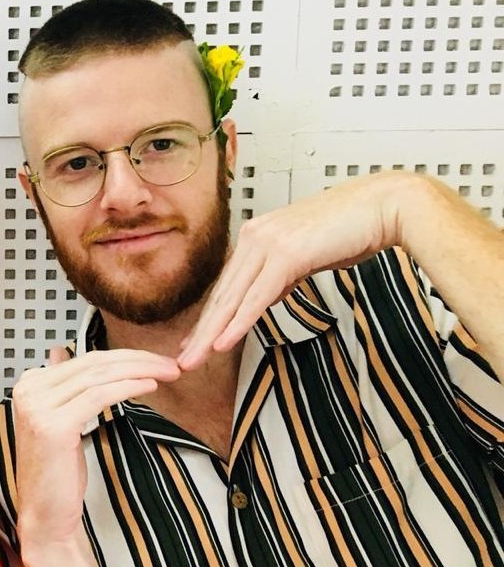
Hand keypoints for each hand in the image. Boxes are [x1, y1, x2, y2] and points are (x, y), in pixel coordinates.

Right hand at [13, 347, 179, 550]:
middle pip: (96, 363)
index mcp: (30, 383)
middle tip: (171, 364)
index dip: (126, 355)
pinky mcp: (54, 425)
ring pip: (101, 375)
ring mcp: (38, 407)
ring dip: (141, 370)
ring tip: (168, 373)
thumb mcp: (59, 418)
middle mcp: (29, 389)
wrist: (46, 515)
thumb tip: (60, 351)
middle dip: (139, 359)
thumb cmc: (58, 470)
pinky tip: (150, 386)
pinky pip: (100, 396)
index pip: (88, 358)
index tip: (156, 359)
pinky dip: (129, 387)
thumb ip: (59, 385)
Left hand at [179, 172, 406, 370]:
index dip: (210, 318)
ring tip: (194, 359)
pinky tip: (223, 342)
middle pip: (223, 295)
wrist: (381, 206)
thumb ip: (282, 273)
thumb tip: (268, 295)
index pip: (227, 286)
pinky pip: (258, 297)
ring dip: (212, 334)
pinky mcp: (287, 254)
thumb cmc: (350, 228)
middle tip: (185, 360)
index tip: (195, 342)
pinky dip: (239, 322)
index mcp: (257, 236)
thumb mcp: (305, 255)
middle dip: (202, 332)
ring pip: (234, 298)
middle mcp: (255, 237)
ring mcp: (269, 244)